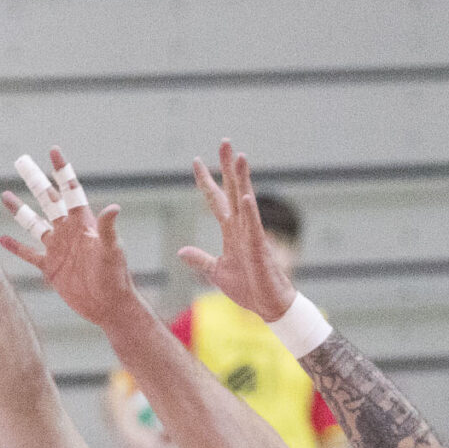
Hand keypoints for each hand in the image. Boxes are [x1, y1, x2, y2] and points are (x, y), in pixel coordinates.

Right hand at [0, 148, 146, 328]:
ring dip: (19, 210)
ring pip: (33, 224)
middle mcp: (67, 232)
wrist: (107, 306)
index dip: (61, 171)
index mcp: (82, 223)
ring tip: (4, 194)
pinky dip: (15, 247)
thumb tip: (114, 207)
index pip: (70, 190)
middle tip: (21, 161)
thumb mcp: (110, 250)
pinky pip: (29, 254)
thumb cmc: (114, 277)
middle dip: (34, 181)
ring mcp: (57, 249)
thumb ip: (108, 228)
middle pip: (47, 200)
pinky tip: (2, 238)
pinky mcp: (50, 268)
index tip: (53, 150)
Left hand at [178, 140, 300, 324]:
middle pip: (233, 190)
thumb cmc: (248, 288)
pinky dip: (250, 212)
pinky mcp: (260, 248)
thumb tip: (181, 251)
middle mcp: (241, 227)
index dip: (205, 181)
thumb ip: (200, 259)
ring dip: (243, 179)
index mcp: (230, 231)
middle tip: (224, 141)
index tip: (195, 161)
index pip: (215, 199)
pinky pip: (254, 227)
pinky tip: (247, 196)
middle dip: (227, 166)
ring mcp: (252, 235)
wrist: (267, 306)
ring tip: (240, 157)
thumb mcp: (216, 272)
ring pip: (246, 201)